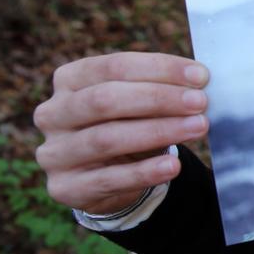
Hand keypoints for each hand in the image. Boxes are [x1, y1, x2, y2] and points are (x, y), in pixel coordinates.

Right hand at [33, 52, 209, 214]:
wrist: (109, 176)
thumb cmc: (128, 125)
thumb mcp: (138, 103)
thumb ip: (160, 88)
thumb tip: (199, 80)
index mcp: (69, 79)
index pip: (114, 66)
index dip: (159, 68)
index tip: (200, 75)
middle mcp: (53, 113)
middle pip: (105, 99)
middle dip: (158, 99)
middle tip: (200, 102)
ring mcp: (55, 152)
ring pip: (106, 138)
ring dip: (158, 132)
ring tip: (198, 127)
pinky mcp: (65, 187)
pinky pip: (108, 179)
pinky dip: (144, 172)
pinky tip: (172, 166)